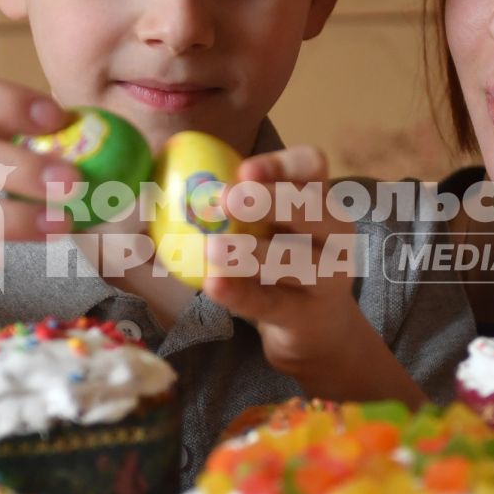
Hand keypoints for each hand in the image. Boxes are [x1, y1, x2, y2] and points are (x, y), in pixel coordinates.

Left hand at [201, 147, 420, 403]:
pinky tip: (214, 284)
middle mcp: (333, 233)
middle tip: (226, 200)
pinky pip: (272, 302)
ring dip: (253, 252)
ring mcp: (328, 276)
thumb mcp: (267, 226)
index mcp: (320, 199)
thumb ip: (234, 202)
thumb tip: (160, 175)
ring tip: (214, 248)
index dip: (281, 165)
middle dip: (269, 201)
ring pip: (295, 260)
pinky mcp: (308, 315)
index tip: (245, 170)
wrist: (318, 328)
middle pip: (311, 209)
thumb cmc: (282, 261)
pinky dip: (241, 293)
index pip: (311, 167)